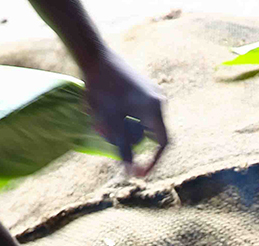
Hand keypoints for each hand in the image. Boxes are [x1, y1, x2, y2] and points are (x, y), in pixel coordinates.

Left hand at [81, 48, 167, 176]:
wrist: (94, 57)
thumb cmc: (101, 89)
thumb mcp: (111, 123)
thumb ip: (123, 149)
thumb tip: (130, 174)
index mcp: (155, 108)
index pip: (163, 144)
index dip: (153, 161)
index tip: (138, 173)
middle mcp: (159, 101)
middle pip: (153, 135)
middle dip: (134, 142)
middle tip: (110, 140)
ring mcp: (153, 94)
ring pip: (145, 125)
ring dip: (128, 131)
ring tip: (103, 124)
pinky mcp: (144, 91)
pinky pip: (141, 114)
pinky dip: (128, 121)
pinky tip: (108, 113)